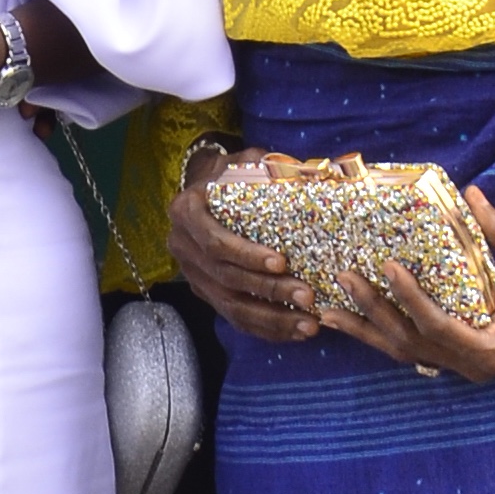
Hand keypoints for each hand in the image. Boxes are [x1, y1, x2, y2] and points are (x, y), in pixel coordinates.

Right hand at [168, 154, 323, 348]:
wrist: (205, 189)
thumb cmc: (231, 174)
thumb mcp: (244, 161)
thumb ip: (270, 166)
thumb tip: (313, 174)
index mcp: (186, 211)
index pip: (214, 242)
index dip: (247, 255)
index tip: (282, 262)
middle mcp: (182, 246)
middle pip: (226, 278)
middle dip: (269, 291)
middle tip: (307, 296)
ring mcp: (192, 274)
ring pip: (230, 306)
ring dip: (271, 319)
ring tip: (308, 325)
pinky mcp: (205, 293)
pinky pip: (234, 318)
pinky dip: (265, 329)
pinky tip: (294, 332)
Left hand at [318, 190, 494, 380]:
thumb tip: (474, 194)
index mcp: (493, 351)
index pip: (441, 328)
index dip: (411, 300)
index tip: (388, 268)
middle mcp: (472, 367)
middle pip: (411, 343)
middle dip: (374, 312)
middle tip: (344, 279)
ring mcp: (461, 366)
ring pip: (404, 352)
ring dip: (365, 330)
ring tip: (325, 311)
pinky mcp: (455, 356)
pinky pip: (411, 348)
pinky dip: (381, 333)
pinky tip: (351, 319)